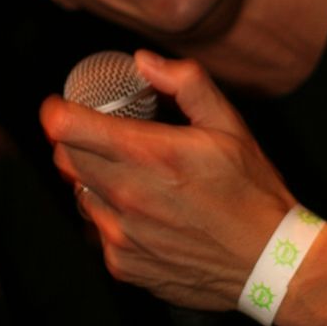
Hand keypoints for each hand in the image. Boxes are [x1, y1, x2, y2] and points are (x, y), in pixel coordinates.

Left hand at [40, 51, 293, 309]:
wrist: (269, 262)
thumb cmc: (251, 191)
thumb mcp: (229, 124)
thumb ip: (186, 83)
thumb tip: (143, 61)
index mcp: (152, 154)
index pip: (70, 128)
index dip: (57, 111)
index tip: (61, 107)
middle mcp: (129, 196)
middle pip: (66, 159)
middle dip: (76, 141)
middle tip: (102, 135)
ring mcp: (122, 235)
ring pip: (79, 194)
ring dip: (94, 179)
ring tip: (132, 177)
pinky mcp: (124, 264)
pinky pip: (97, 230)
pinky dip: (111, 216)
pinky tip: (145, 213)